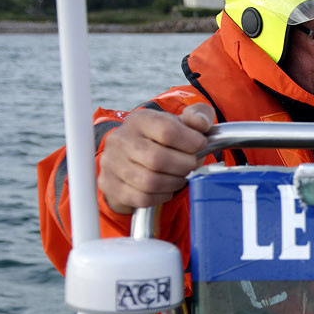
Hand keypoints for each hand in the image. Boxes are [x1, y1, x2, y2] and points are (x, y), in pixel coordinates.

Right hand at [98, 103, 213, 214]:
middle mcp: (120, 140)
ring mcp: (112, 163)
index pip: (167, 130)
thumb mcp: (181, 122)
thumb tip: (202, 123)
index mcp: (139, 120)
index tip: (201, 146)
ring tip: (182, 176)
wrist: (131, 158)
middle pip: (158, 159)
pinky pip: (142, 197)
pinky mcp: (111, 185)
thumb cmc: (162, 140)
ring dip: (175, 182)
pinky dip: (162, 195)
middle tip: (193, 165)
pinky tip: (167, 187)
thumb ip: (197, 116)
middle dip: (184, 165)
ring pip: (150, 182)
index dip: (191, 142)